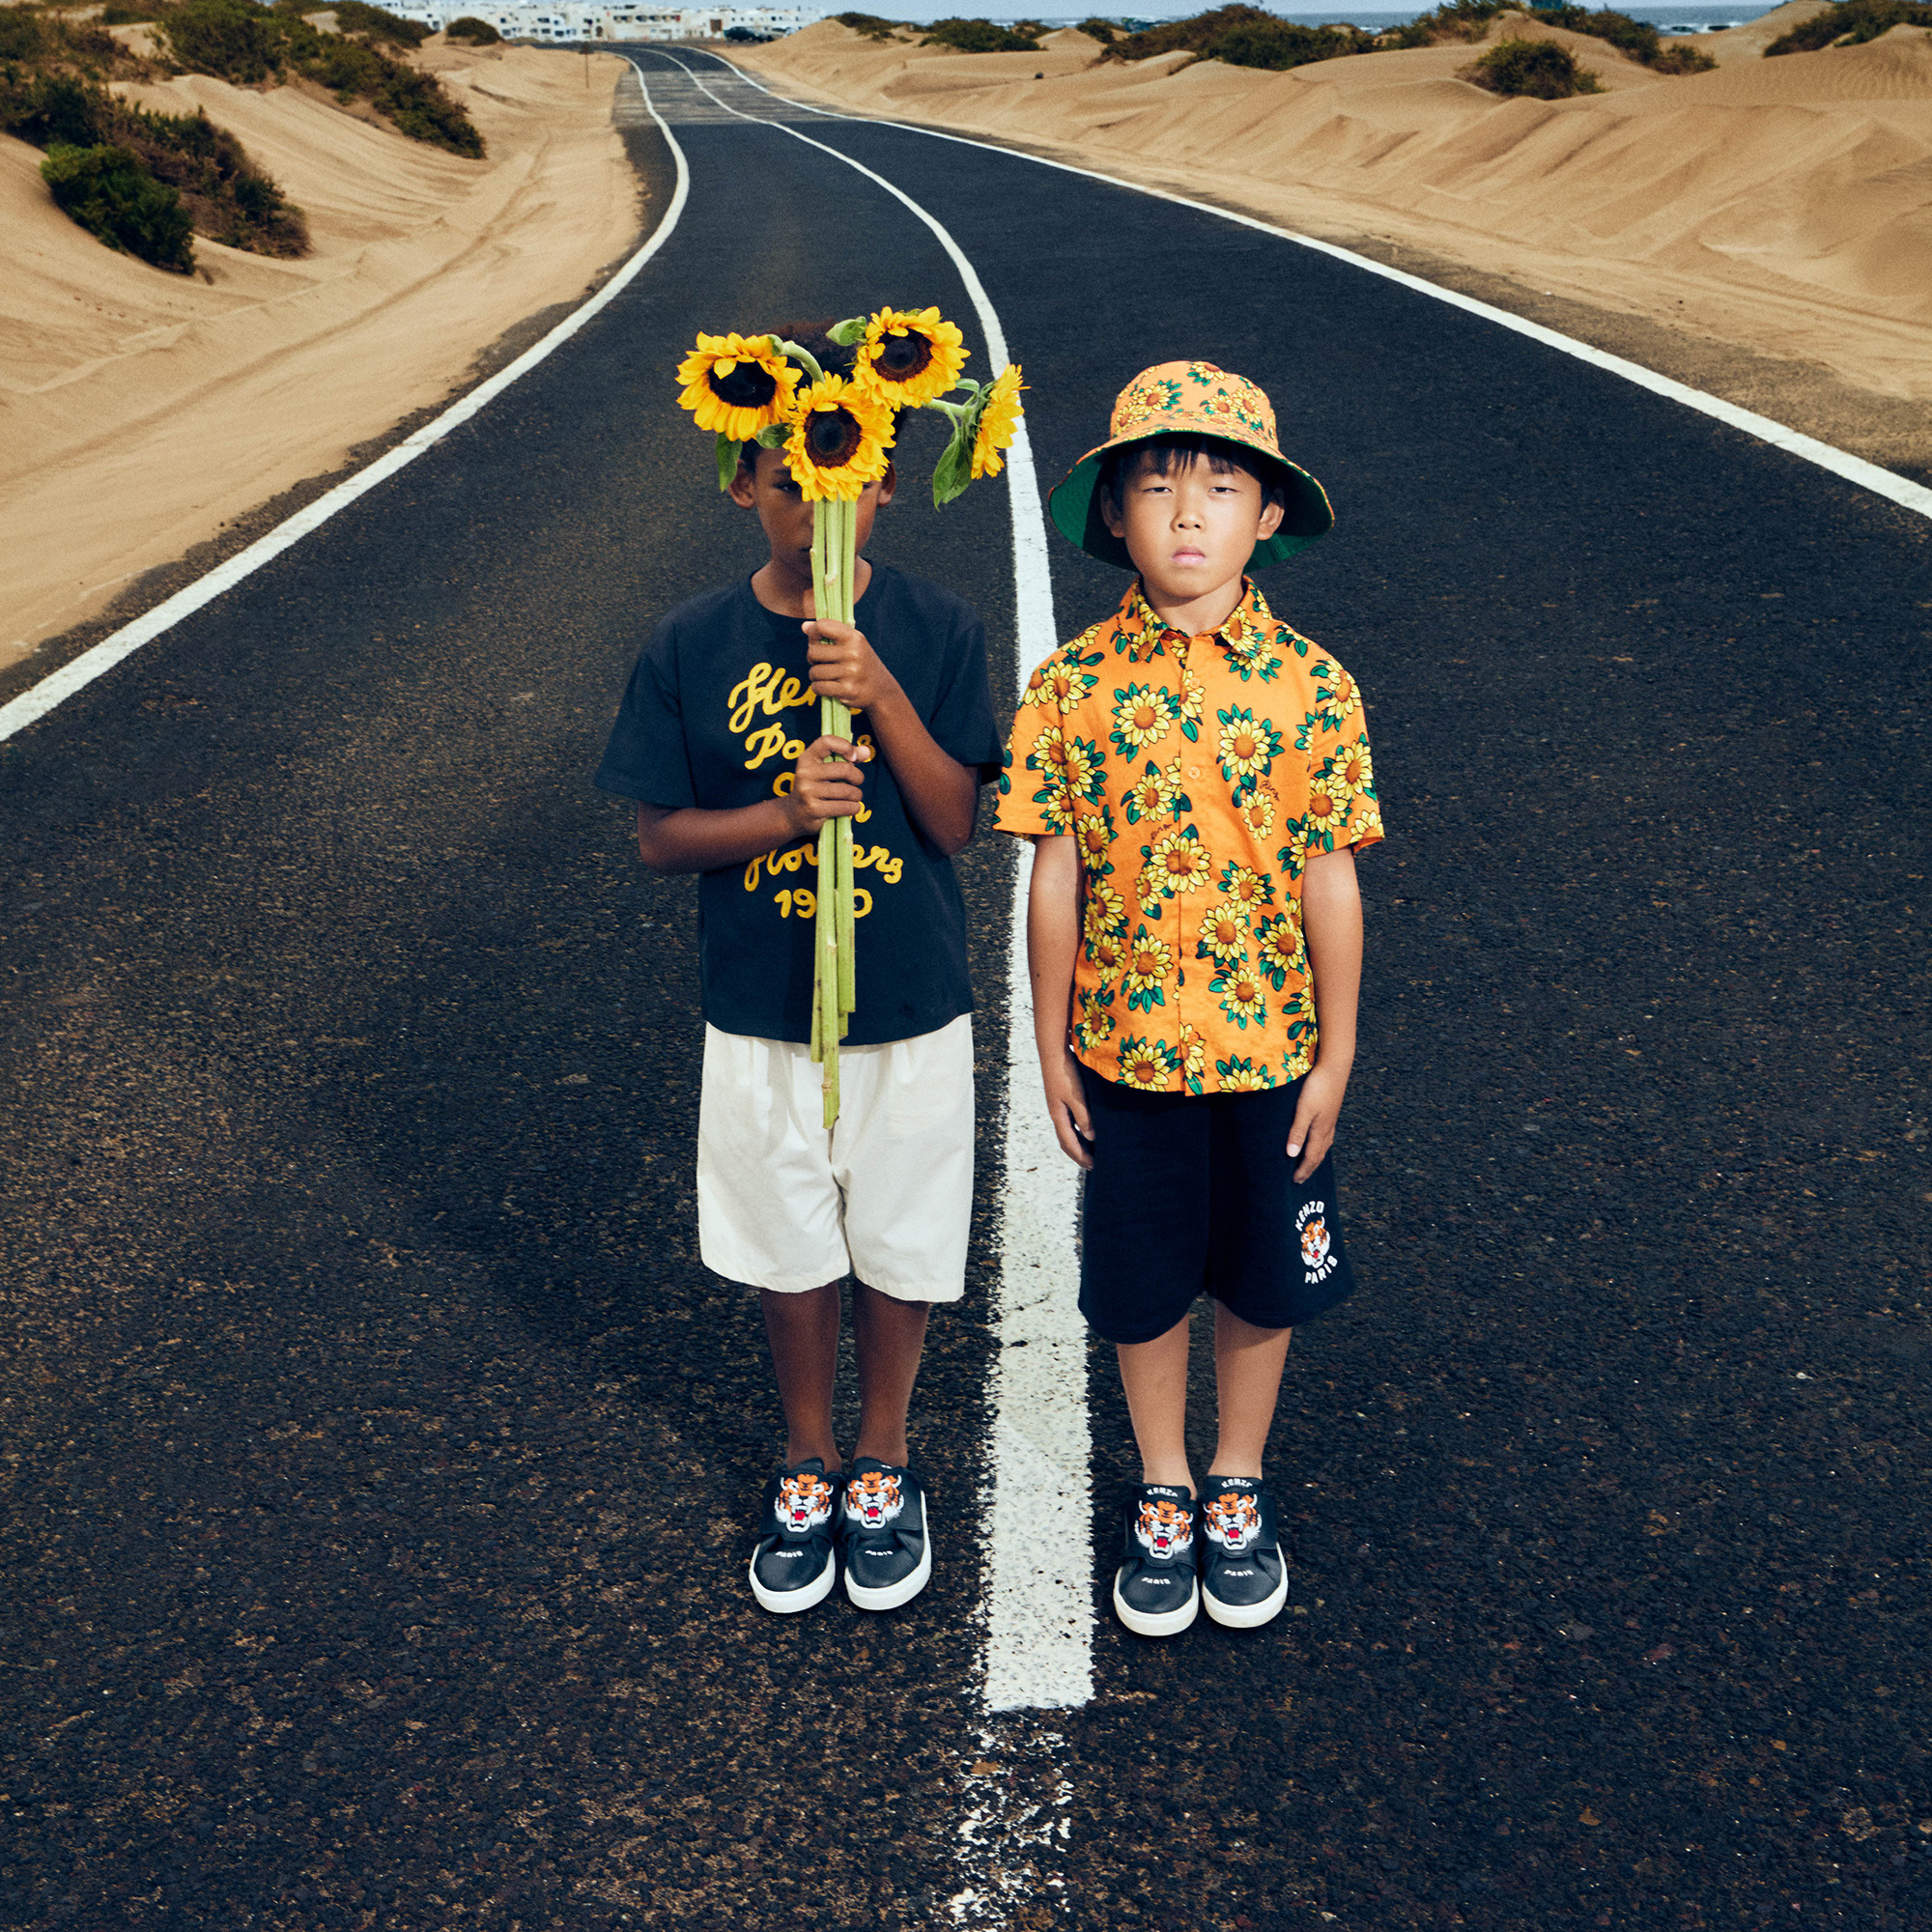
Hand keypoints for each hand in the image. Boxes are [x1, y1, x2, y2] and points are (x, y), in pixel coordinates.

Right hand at [784, 734, 870, 836]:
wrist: (794, 814)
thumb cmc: (815, 788)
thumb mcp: (824, 770)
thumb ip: (846, 758)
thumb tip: (866, 752)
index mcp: (807, 758)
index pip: (827, 741)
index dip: (845, 746)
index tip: (853, 758)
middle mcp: (805, 773)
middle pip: (845, 769)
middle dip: (858, 777)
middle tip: (856, 782)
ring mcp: (807, 791)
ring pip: (847, 791)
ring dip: (856, 795)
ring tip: (853, 797)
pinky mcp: (813, 809)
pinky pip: (845, 807)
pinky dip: (854, 808)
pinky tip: (852, 807)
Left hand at [805, 617, 897, 713]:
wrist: (882, 690)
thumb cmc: (862, 663)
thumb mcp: (852, 643)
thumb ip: (830, 632)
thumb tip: (804, 626)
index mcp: (854, 637)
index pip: (822, 626)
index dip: (813, 634)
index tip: (816, 642)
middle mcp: (853, 653)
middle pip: (813, 652)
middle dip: (812, 659)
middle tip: (821, 663)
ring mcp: (851, 672)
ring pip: (814, 672)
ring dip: (815, 676)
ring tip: (825, 676)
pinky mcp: (848, 690)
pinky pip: (818, 687)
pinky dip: (817, 688)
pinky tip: (825, 687)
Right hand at [1041, 1046, 1094, 1168]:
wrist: (1054, 1052)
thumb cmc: (1066, 1074)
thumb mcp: (1077, 1098)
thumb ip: (1084, 1118)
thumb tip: (1091, 1138)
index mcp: (1058, 1116)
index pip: (1069, 1143)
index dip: (1080, 1156)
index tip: (1093, 1167)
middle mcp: (1056, 1113)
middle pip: (1066, 1140)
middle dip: (1078, 1154)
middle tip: (1091, 1164)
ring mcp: (1058, 1105)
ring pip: (1068, 1130)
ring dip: (1078, 1142)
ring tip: (1091, 1149)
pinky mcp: (1062, 1096)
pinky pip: (1070, 1119)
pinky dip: (1079, 1129)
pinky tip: (1088, 1126)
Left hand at [1286, 1060, 1349, 1182]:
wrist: (1335, 1067)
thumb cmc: (1317, 1087)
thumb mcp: (1304, 1110)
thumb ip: (1297, 1132)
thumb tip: (1292, 1155)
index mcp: (1320, 1130)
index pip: (1311, 1157)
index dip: (1303, 1170)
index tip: (1295, 1182)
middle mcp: (1327, 1128)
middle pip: (1319, 1154)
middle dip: (1310, 1168)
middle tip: (1301, 1179)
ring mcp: (1331, 1119)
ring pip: (1324, 1145)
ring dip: (1316, 1157)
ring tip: (1310, 1164)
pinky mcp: (1331, 1111)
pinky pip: (1326, 1135)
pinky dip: (1321, 1144)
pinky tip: (1319, 1139)